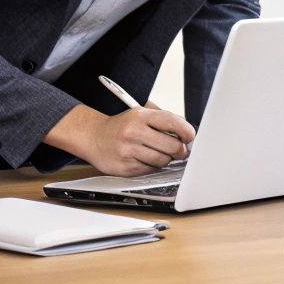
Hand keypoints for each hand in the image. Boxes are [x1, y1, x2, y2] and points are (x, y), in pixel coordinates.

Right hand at [45, 104, 195, 176]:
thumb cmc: (122, 126)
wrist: (93, 137)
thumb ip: (163, 121)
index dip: (187, 132)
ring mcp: (128, 151)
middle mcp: (134, 133)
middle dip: (180, 150)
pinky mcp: (125, 167)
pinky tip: (146, 158)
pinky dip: (152, 166)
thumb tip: (187, 133)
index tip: (190, 136)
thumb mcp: (140, 114)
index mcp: (140, 116)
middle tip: (181, 150)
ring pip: (162, 160)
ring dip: (166, 159)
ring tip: (161, 153)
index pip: (173, 123)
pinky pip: (150, 170)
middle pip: (172, 146)